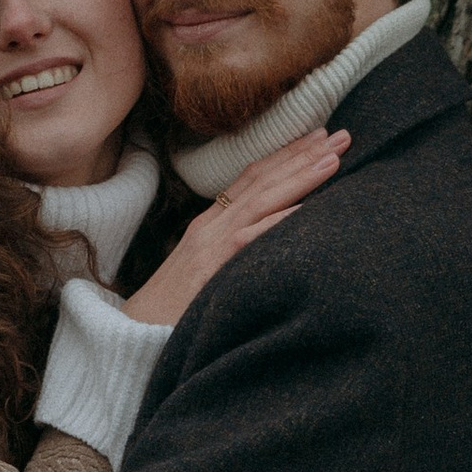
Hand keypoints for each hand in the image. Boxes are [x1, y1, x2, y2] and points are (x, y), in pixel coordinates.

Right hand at [123, 126, 348, 327]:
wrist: (131, 336)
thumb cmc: (169, 313)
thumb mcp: (201, 274)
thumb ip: (228, 257)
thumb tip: (261, 254)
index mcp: (209, 224)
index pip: (251, 179)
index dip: (284, 156)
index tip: (316, 139)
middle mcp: (211, 225)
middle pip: (261, 178)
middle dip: (302, 154)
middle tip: (340, 134)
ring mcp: (211, 242)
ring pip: (262, 198)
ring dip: (301, 175)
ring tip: (335, 156)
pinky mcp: (214, 266)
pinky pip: (254, 235)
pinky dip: (283, 218)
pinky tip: (311, 205)